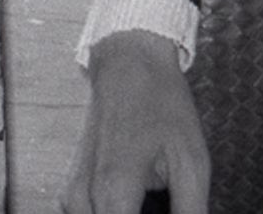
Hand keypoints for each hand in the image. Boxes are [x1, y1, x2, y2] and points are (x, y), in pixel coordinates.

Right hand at [61, 31, 209, 213]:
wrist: (129, 63)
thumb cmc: (162, 104)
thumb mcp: (190, 158)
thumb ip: (190, 208)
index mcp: (113, 194)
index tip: (172, 210)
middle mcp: (83, 201)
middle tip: (167, 200)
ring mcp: (72, 197)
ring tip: (153, 196)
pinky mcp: (71, 190)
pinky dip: (115, 213)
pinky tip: (138, 198)